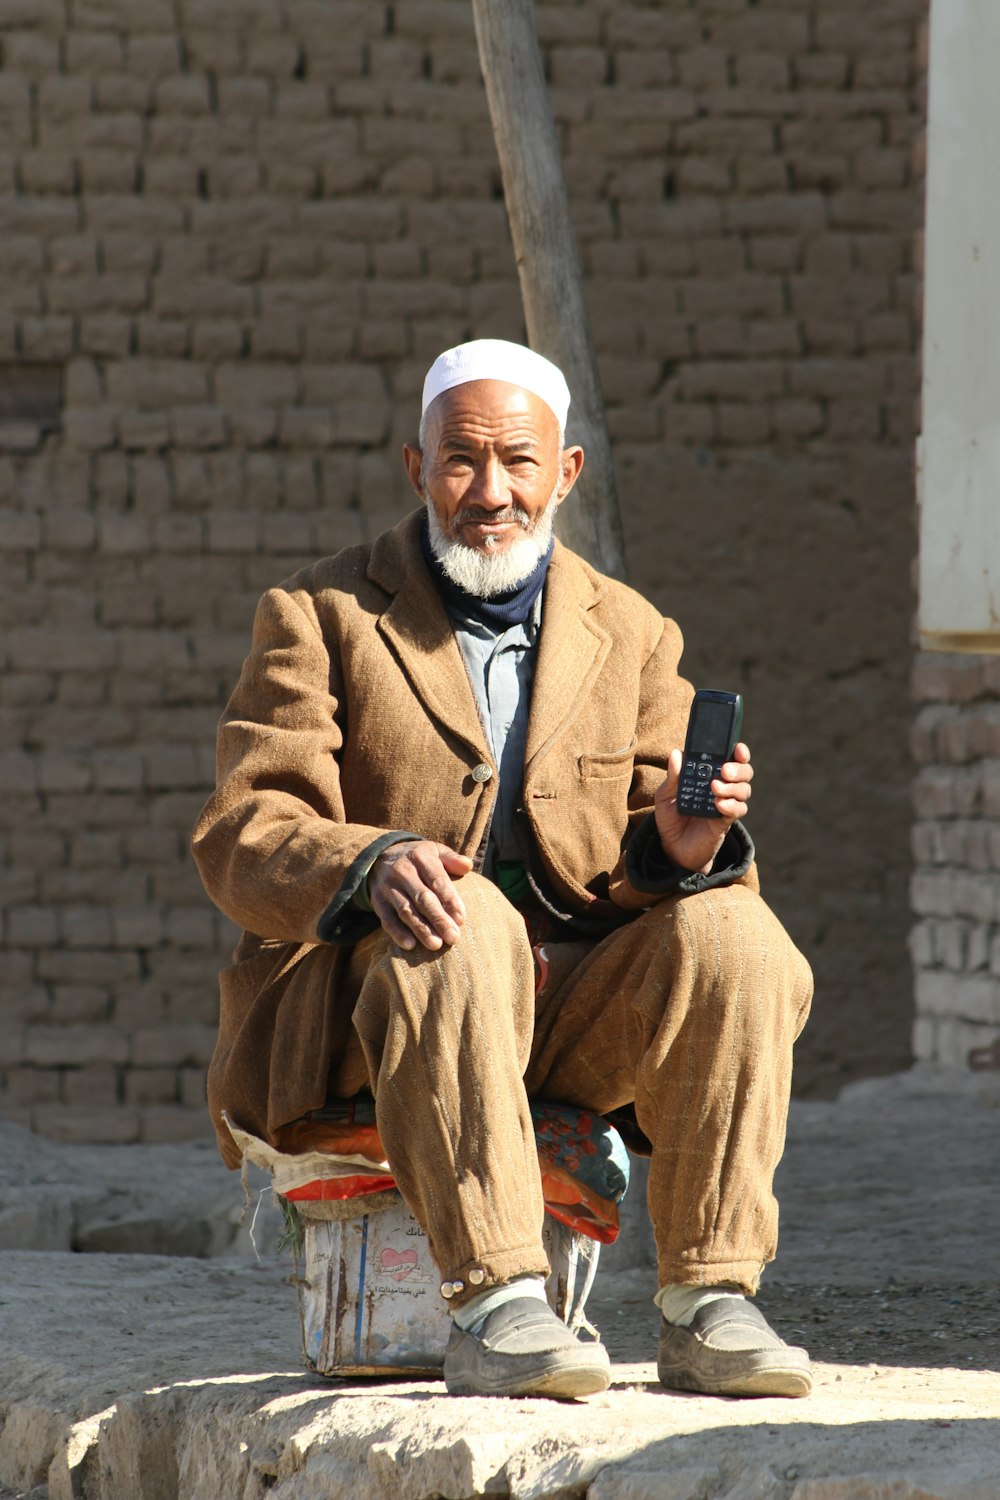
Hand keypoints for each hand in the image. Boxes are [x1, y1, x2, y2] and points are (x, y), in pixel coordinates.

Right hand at [367, 840, 473, 951]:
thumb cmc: (417, 859)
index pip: (437, 880)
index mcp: (420, 857)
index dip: (450, 900)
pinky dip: (397, 932)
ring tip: (436, 945)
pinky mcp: (377, 901)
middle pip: (423, 898)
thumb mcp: (434, 851)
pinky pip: (387, 919)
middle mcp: (402, 871)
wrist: (378, 858)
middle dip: (439, 919)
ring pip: (406, 911)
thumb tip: (468, 866)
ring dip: (421, 929)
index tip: (461, 919)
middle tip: (453, 937)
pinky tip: (410, 945)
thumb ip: (451, 858)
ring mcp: (388, 886)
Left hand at [653, 742, 752, 874]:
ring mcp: (726, 804)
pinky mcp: (726, 821)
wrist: (672, 848)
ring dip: (733, 787)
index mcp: (709, 775)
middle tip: (724, 771)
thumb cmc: (671, 818)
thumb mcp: (665, 795)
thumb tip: (676, 753)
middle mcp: (722, 788)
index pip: (730, 759)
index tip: (737, 748)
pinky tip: (719, 804)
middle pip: (744, 773)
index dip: (738, 752)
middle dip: (738, 769)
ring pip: (744, 790)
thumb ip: (673, 776)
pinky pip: (738, 810)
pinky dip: (731, 805)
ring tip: (714, 788)